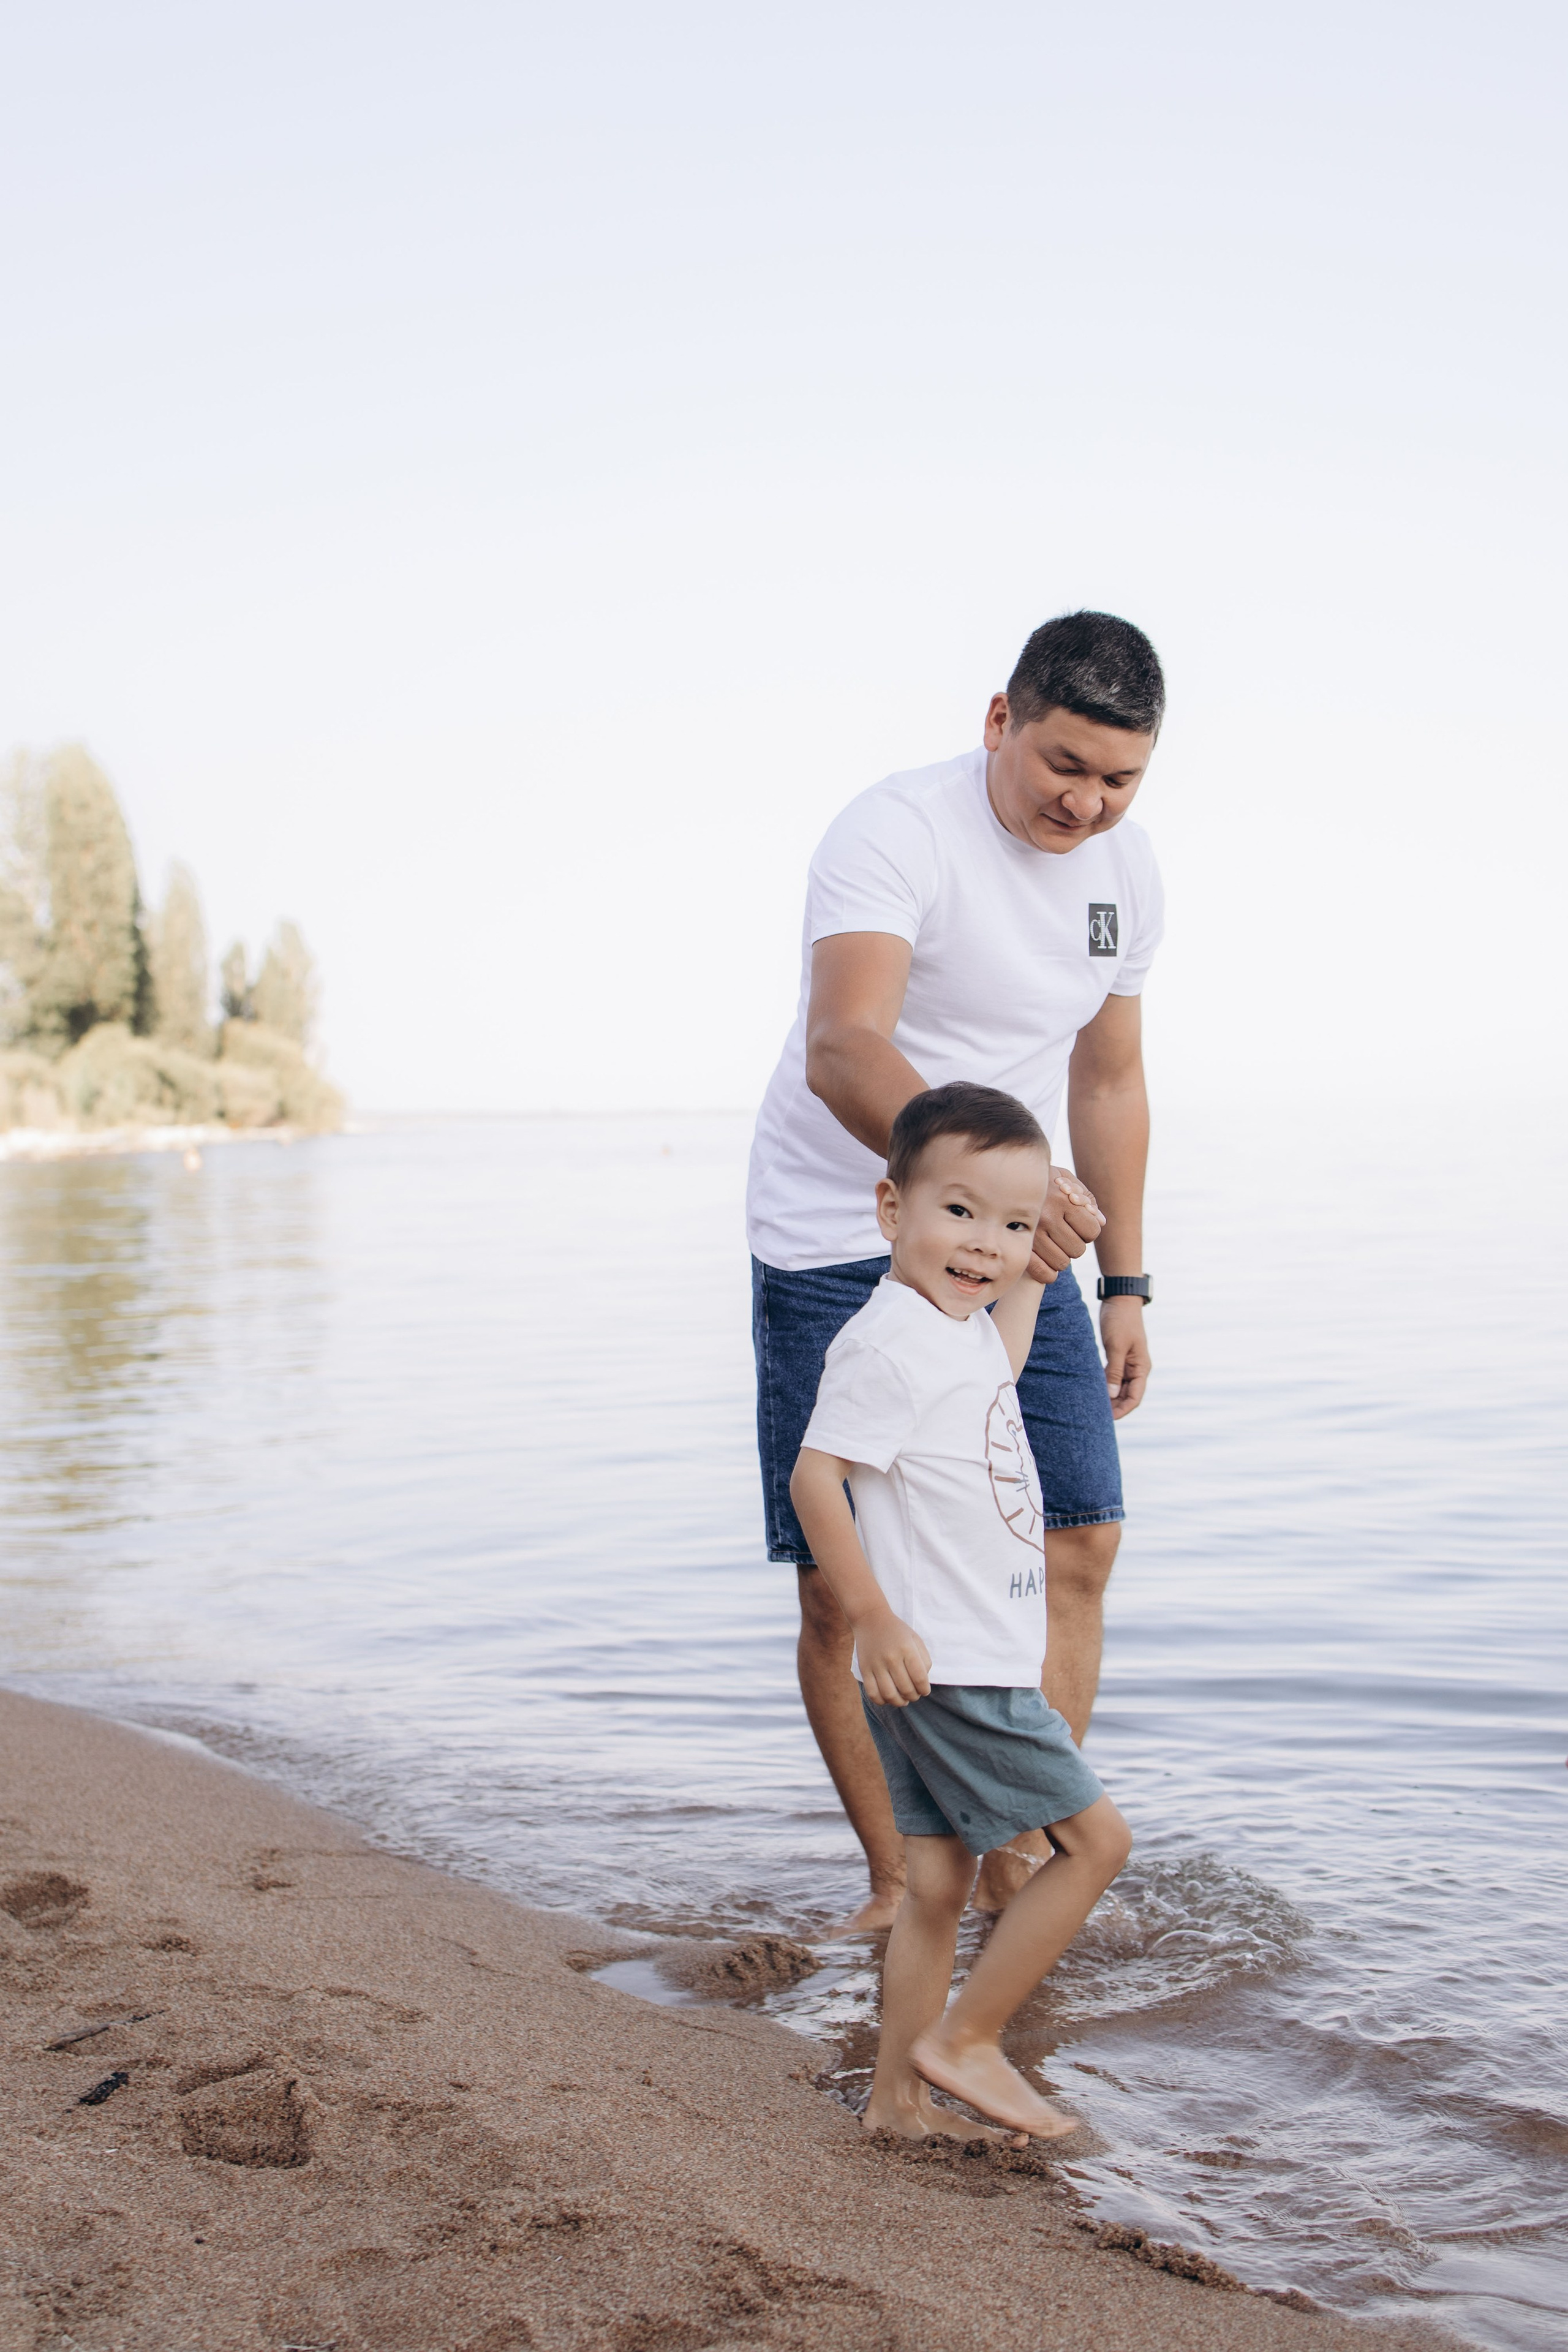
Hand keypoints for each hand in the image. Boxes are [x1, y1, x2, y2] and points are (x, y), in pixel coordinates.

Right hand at [855, 1609, 932, 1706]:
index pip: (920, 1678)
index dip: (924, 1689)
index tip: (924, 1690)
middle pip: (906, 1689)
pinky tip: (888, 1698)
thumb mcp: (915, 1639)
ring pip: (890, 1695)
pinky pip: (872, 1693)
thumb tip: (922, 1682)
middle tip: (914, 1694)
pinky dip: (882, 1701)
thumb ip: (924, 1660)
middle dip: (914, 1696)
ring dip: (899, 1702)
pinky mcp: (864, 1669)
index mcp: (906, 1649)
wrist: (870, 1619)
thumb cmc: (897, 1631)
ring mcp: (876, 1664)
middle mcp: (891, 1657)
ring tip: (903, 1699)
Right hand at [1027, 1165, 1105, 1283]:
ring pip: (1061, 1263)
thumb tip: (1101, 1222)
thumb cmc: (1040, 1180)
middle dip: (1074, 1243)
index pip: (1092, 1231)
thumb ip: (1086, 1198)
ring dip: (1060, 1256)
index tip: (1077, 1223)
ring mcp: (1032, 1234)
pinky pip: (1043, 1273)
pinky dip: (1047, 1273)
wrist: (1003, 1181)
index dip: (1088, 1229)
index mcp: (1062, 1199)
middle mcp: (1047, 1217)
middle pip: (1078, 1249)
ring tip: (1051, 1243)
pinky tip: (1045, 1261)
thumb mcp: (1065, 1179)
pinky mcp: (1019, 1247)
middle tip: (1063, 1233)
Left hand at [1101, 1295, 1150, 1418]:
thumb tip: (1111, 1395)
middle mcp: (1137, 1369)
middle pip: (1127, 1395)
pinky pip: (1113, 1377)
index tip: (1108, 1418)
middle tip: (1096, 1416)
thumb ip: (1114, 1371)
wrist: (1120, 1300)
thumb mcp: (1116, 1346)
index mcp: (1141, 1368)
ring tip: (1093, 1406)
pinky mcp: (1119, 1358)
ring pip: (1119, 1388)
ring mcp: (1128, 1364)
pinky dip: (1105, 1385)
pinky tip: (1094, 1390)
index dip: (1122, 1410)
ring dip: (1109, 1397)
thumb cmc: (1120, 1321)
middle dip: (1114, 1407)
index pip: (1135, 1397)